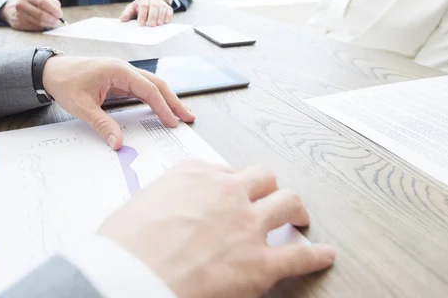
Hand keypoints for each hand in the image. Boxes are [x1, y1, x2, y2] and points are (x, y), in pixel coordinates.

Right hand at [0, 0, 62, 30]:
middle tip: (57, 22)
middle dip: (52, 20)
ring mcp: (18, 16)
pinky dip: (42, 28)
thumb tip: (58, 11)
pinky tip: (44, 26)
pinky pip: (34, 28)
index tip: (60, 15)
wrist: (8, 8)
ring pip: (38, 24)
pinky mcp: (18, 25)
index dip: (53, 10)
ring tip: (53, 24)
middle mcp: (21, 5)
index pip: (43, 3)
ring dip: (48, 25)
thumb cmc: (28, 2)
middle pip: (41, 15)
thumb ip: (50, 2)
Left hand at [42, 56, 195, 149]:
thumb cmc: (65, 82)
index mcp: (118, 70)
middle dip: (174, 101)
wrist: (51, 71)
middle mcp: (124, 69)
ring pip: (152, 86)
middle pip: (157, 84)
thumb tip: (118, 144)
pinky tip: (162, 110)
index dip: (162, 107)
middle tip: (188, 117)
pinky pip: (142, 89)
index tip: (172, 122)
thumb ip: (102, 124)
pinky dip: (154, 99)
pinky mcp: (120, 80)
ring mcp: (123, 74)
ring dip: (167, 100)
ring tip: (181, 115)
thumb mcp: (82, 106)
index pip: (148, 89)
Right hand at [99, 161, 334, 297]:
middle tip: (269, 196)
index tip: (230, 192)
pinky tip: (323, 255)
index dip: (230, 184)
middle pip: (262, 177)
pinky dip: (315, 255)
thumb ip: (164, 201)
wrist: (129, 277)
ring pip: (287, 202)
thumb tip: (167, 212)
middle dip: (267, 186)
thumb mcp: (138, 205)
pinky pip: (300, 255)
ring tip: (299, 216)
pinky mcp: (260, 264)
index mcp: (195, 174)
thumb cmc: (124, 246)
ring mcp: (247, 225)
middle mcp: (226, 191)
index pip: (224, 170)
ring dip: (295, 209)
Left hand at [120, 0, 172, 26]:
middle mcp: (153, 1)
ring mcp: (161, 4)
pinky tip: (165, 22)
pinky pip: (169, 11)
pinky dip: (168, 17)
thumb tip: (122, 20)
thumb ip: (127, 13)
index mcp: (143, 0)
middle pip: (154, 7)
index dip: (143, 15)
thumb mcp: (133, 7)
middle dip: (153, 16)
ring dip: (160, 18)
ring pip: (162, 9)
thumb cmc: (141, 6)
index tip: (142, 24)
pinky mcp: (168, 7)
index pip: (143, 6)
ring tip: (157, 25)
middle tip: (151, 25)